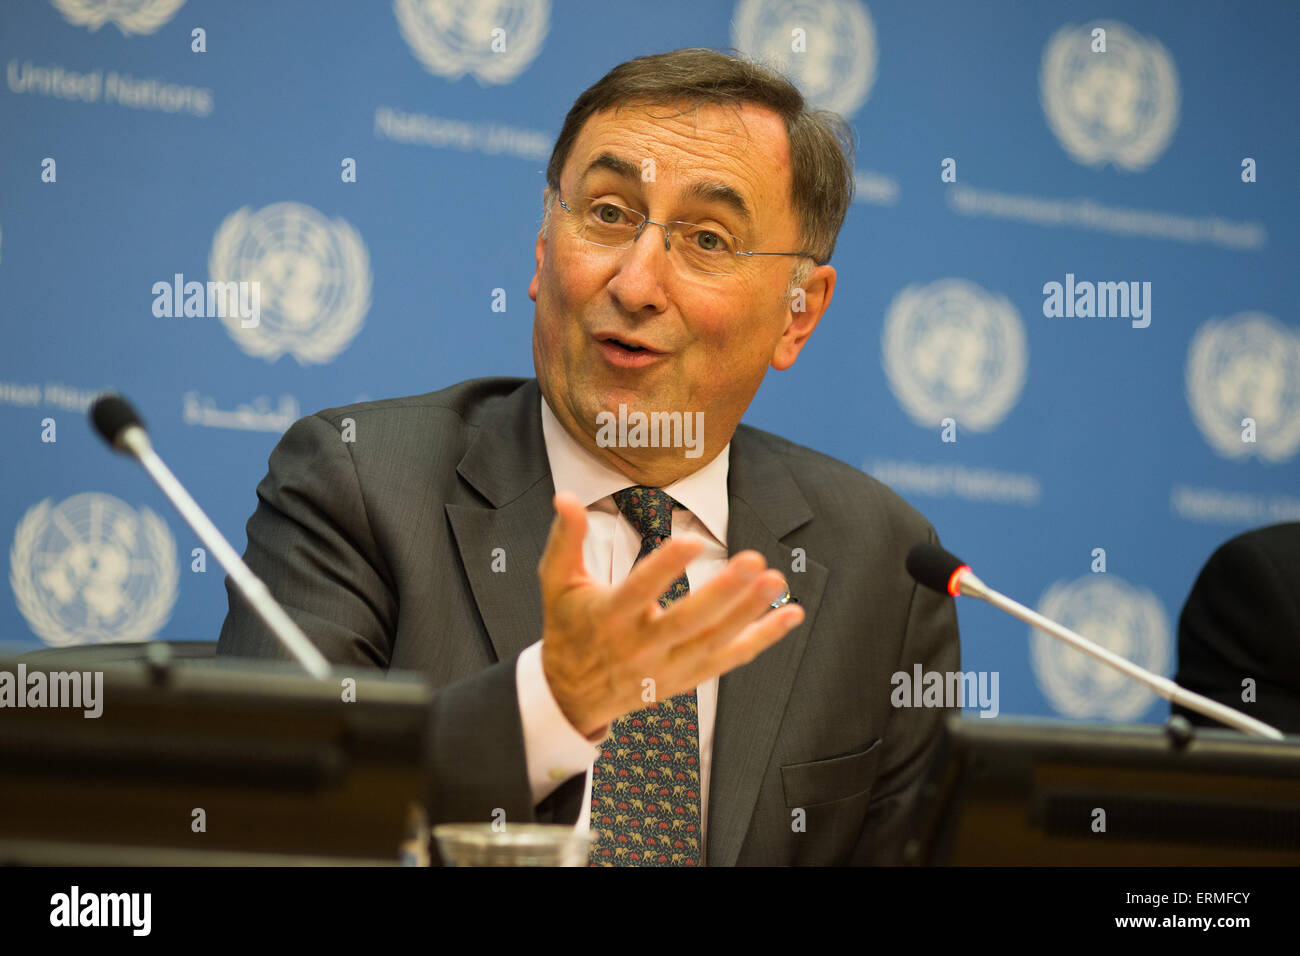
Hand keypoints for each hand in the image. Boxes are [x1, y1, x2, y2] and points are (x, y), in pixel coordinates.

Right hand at [538, 491, 804, 737]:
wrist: (572, 694)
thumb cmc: (568, 626)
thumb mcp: (556, 582)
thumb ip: (565, 539)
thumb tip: (566, 497)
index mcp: (608, 617)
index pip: (638, 591)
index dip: (664, 568)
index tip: (691, 541)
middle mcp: (640, 646)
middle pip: (687, 621)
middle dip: (723, 592)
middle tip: (753, 560)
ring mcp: (667, 666)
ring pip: (715, 641)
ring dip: (750, 612)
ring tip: (776, 580)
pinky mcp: (688, 677)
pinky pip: (730, 659)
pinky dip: (762, 639)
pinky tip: (790, 614)